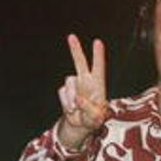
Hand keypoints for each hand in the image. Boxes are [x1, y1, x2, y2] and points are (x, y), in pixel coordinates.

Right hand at [57, 34, 107, 149]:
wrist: (80, 124)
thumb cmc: (93, 119)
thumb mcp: (95, 118)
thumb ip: (89, 109)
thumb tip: (78, 98)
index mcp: (98, 85)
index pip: (99, 68)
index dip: (98, 55)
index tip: (98, 42)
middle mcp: (86, 81)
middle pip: (80, 63)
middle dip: (75, 50)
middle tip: (71, 36)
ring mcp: (75, 85)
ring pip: (68, 83)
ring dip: (70, 98)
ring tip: (76, 109)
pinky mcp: (65, 90)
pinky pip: (62, 93)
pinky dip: (65, 103)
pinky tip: (71, 109)